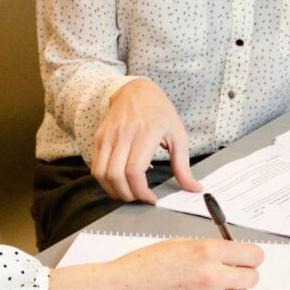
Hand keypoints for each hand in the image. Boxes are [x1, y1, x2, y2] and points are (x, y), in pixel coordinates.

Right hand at [49, 239, 263, 289]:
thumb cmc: (144, 266)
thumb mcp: (179, 244)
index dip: (251, 257)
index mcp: (207, 251)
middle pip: (252, 278)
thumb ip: (209, 249)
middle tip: (229, 274)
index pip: (253, 256)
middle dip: (243, 274)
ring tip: (210, 289)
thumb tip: (233, 255)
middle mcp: (212, 276)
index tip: (246, 259)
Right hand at [91, 78, 202, 203]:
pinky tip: (118, 183)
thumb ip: (183, 166)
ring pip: (101, 174)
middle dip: (128, 195)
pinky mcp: (99, 138)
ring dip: (113, 191)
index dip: (141, 191)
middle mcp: (123, 134)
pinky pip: (95, 167)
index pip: (134, 171)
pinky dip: (105, 181)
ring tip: (128, 193)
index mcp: (145, 133)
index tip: (151, 198)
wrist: (136, 91)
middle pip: (116, 176)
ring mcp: (108, 136)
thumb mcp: (178, 136)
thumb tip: (194, 188)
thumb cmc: (159, 113)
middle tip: (139, 198)